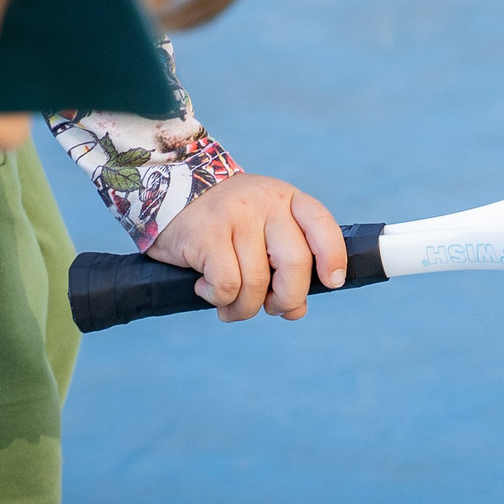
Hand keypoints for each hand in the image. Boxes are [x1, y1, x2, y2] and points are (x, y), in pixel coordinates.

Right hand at [147, 174, 347, 320]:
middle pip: (295, 263)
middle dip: (287, 298)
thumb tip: (296, 311)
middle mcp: (266, 203)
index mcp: (287, 200)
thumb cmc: (225, 223)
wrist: (170, 192)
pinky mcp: (207, 234)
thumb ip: (284, 266)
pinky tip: (205, 288)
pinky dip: (219, 299)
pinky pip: (227, 285)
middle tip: (270, 308)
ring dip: (244, 307)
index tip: (332, 282)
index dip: (333, 256)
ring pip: (257, 282)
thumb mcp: (262, 231)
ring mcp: (237, 216)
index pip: (322, 225)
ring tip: (229, 304)